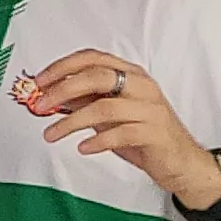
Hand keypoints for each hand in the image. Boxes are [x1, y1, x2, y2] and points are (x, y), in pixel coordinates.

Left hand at [22, 50, 220, 206]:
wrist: (181, 162)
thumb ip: (84, 102)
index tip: (39, 81)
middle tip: (40, 104)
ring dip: (71, 122)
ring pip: (104, 107)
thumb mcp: (109, 115)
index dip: (63, 67)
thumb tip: (51, 96)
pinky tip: (83, 148)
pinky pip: (121, 133)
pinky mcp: (155, 133)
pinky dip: (97, 140)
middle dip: (62, 89)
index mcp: (130, 74)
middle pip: (97, 77)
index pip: (93, 58)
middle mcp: (142, 86)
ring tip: (51, 134)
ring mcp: (150, 108)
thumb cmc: (144, 134)